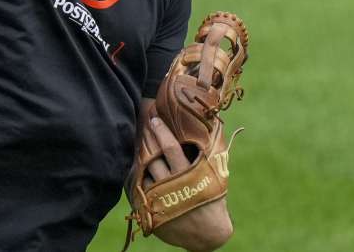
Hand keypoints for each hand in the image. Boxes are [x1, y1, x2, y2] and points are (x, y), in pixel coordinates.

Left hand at [139, 116, 233, 251]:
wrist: (206, 233)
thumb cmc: (211, 199)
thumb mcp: (213, 177)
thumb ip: (208, 156)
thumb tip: (211, 129)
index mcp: (189, 175)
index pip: (171, 148)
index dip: (161, 132)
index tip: (154, 119)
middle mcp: (172, 185)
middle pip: (153, 156)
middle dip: (147, 139)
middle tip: (143, 125)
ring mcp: (160, 197)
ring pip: (144, 171)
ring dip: (141, 157)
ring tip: (141, 144)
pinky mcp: (151, 207)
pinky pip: (140, 187)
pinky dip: (139, 176)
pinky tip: (139, 167)